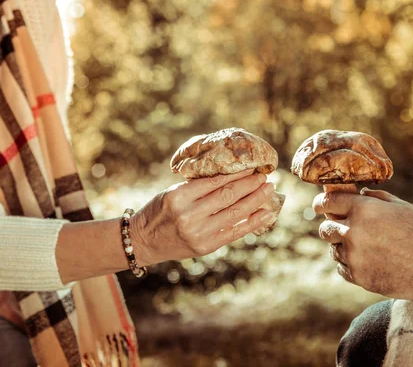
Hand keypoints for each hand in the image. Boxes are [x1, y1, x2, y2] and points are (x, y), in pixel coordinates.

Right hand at [131, 169, 274, 265]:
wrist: (143, 241)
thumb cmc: (159, 211)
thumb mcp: (172, 193)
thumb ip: (198, 187)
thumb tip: (232, 176)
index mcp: (178, 196)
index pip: (214, 181)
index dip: (236, 174)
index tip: (251, 166)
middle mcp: (189, 215)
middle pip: (227, 196)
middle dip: (250, 185)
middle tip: (265, 176)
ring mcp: (198, 233)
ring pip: (234, 213)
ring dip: (256, 200)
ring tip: (269, 189)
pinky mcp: (205, 247)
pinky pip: (234, 232)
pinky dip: (253, 222)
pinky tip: (266, 213)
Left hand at [313, 188, 412, 301]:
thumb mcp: (401, 206)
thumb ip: (376, 198)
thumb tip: (357, 194)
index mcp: (364, 210)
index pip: (328, 202)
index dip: (320, 202)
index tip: (319, 205)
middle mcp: (353, 232)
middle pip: (325, 228)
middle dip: (331, 226)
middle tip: (341, 228)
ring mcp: (354, 256)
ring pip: (333, 249)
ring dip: (341, 246)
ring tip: (361, 247)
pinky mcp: (358, 276)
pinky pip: (341, 268)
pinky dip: (348, 264)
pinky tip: (363, 261)